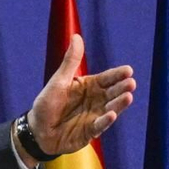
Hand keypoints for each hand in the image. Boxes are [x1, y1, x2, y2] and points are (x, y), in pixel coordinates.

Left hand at [24, 34, 136, 160]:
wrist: (37, 131)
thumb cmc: (47, 104)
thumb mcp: (59, 81)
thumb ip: (70, 62)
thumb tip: (77, 36)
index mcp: (89, 86)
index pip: (106, 79)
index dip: (117, 75)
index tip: (128, 70)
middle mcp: (95, 101)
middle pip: (111, 93)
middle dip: (122, 88)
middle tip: (131, 83)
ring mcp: (94, 116)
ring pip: (110, 109)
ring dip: (119, 104)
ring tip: (128, 97)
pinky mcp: (89, 132)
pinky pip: (99, 126)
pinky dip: (105, 121)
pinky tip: (111, 115)